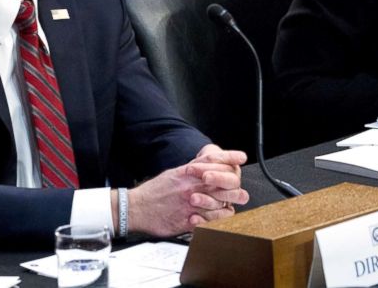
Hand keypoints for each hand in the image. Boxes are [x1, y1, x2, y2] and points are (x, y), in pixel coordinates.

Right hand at [125, 156, 247, 236]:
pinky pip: (211, 220)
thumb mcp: (175, 173)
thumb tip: (209, 162)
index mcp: (188, 173)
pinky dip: (219, 218)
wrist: (136, 208)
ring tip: (233, 203)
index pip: (214, 160)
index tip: (241, 157)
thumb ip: (193, 168)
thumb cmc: (155, 191)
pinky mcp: (188, 220)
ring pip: (221, 201)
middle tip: (241, 191)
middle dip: (235, 185)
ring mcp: (191, 203)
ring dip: (229, 202)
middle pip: (224, 181)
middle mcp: (191, 186)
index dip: (230, 157)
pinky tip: (221, 216)